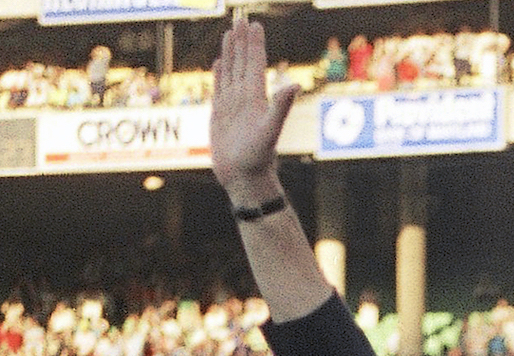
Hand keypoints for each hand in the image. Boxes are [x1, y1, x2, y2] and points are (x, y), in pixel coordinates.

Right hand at [210, 11, 295, 202]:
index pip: (255, 63)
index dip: (254, 44)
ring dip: (230, 52)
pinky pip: (219, 87)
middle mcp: (245, 98)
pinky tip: (220, 62)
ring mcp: (233, 105)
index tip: (254, 24)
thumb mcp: (270, 130)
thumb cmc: (258, 158)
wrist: (244, 178)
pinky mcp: (220, 115)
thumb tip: (294, 84)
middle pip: (243, 62)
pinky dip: (219, 73)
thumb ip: (281, 106)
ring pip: (230, 71)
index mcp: (257, 97)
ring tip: (230, 33)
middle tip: (241, 19)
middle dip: (242, 41)